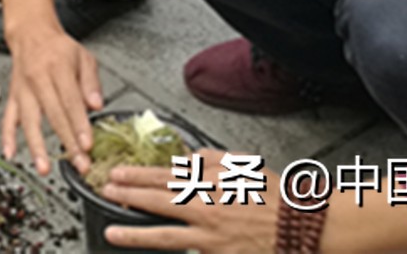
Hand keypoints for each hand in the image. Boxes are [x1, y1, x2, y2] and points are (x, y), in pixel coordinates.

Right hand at [0, 11, 103, 178]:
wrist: (31, 33)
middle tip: (79, 163)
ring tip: (44, 168)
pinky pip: (8, 117)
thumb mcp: (83, 56)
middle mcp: (38, 78)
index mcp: (58, 67)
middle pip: (53, 114)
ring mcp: (23, 89)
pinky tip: (10, 153)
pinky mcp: (13, 95)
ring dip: (36, 146)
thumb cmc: (59, 48)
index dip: (79, 124)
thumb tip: (96, 105)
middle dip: (67, 142)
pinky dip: (7, 136)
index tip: (87, 145)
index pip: (70, 100)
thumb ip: (91, 81)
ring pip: (29, 120)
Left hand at [101, 151, 282, 249]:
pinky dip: (166, 251)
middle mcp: (206, 210)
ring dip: (134, 232)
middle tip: (105, 193)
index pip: (163, 176)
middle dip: (127, 197)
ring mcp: (210, 238)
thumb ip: (208, 160)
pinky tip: (149, 252)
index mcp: (210, 183)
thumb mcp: (240, 164)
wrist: (301, 227)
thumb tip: (184, 162)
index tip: (116, 173)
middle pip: (157, 202)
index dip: (137, 175)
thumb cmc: (274, 195)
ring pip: (164, 235)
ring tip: (112, 230)